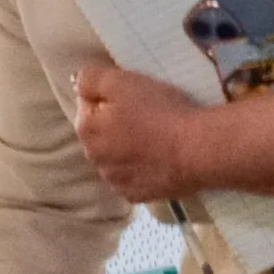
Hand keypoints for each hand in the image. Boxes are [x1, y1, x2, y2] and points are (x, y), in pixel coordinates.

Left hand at [73, 63, 205, 201]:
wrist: (196, 149)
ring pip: (116, 159)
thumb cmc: (159, 111)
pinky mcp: (137, 196)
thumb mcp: (121, 82)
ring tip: (154, 138)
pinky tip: (158, 160)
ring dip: (127, 149)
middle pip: (101, 134)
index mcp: (87, 130)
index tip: (132, 95)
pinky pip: (133, 178)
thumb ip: (91, 78)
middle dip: (115, 125)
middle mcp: (94, 159)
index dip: (108, 97)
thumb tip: (76, 82)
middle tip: (146, 115)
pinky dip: (141, 170)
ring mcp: (115, 181)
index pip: (88, 106)